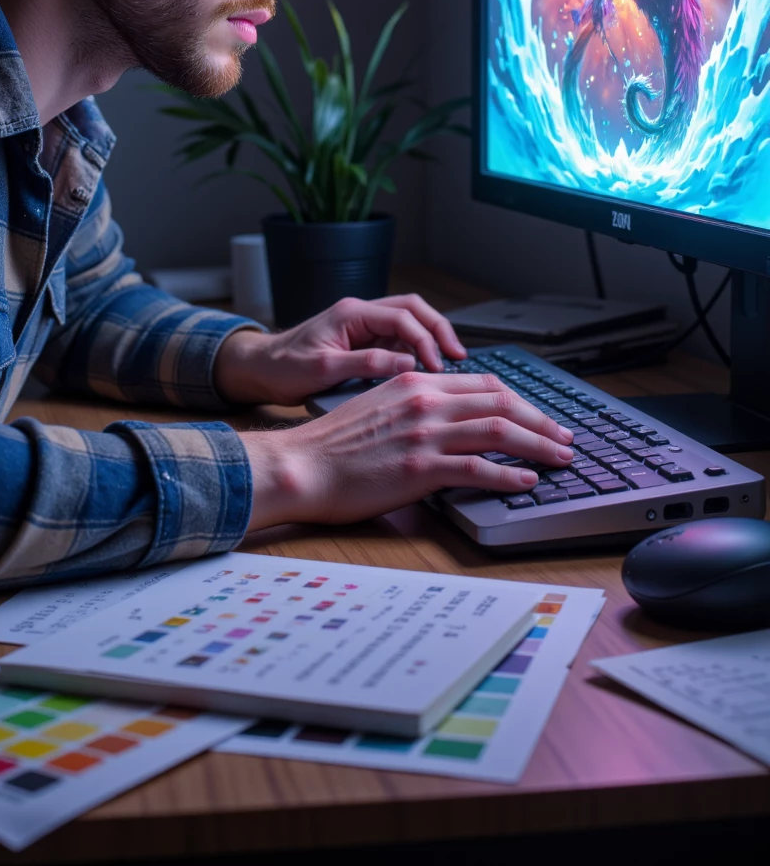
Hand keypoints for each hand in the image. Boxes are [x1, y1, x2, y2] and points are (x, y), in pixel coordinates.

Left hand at [214, 293, 465, 406]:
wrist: (260, 370)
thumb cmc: (284, 367)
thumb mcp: (323, 370)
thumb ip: (365, 364)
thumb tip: (405, 365)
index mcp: (351, 313)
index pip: (403, 317)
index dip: (425, 340)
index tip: (436, 366)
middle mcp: (360, 313)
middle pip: (413, 309)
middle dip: (438, 329)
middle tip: (457, 356)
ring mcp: (362, 325)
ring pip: (409, 321)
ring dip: (431, 337)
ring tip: (449, 362)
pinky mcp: (361, 340)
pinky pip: (397, 338)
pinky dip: (416, 349)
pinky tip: (425, 369)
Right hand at [241, 372, 575, 529]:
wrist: (301, 466)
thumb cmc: (332, 445)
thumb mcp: (376, 407)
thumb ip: (413, 407)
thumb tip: (445, 422)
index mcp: (415, 384)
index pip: (482, 384)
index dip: (518, 400)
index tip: (538, 416)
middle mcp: (425, 401)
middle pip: (499, 402)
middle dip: (540, 420)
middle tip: (564, 437)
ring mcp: (425, 433)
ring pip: (498, 430)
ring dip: (537, 444)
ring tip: (560, 458)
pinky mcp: (421, 467)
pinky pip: (478, 468)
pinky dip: (508, 474)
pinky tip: (526, 482)